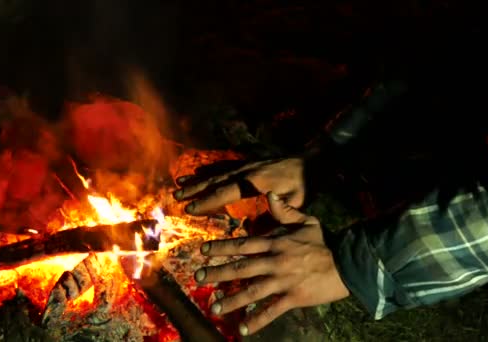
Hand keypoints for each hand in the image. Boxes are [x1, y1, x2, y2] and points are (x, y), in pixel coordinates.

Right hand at [174, 158, 305, 214]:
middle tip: (176, 196)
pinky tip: (199, 174)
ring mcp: (246, 165)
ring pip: (217, 173)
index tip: (190, 209)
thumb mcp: (294, 202)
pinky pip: (224, 167)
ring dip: (197, 179)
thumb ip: (273, 212)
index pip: (225, 192)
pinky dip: (209, 171)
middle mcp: (246, 171)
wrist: (312, 162)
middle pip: (215, 181)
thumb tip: (254, 227)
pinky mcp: (249, 163)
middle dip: (194, 189)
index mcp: (254, 182)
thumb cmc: (304, 185)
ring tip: (178, 183)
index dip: (207, 201)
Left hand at [194, 192, 348, 335]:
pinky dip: (257, 320)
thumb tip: (269, 195)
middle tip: (198, 278)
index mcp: (276, 242)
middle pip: (241, 268)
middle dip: (217, 273)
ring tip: (214, 307)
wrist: (347, 263)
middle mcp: (275, 261)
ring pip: (252, 291)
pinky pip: (272, 310)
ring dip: (231, 300)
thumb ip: (285, 210)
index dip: (222, 247)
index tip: (203, 251)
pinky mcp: (294, 298)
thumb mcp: (306, 221)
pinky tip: (243, 329)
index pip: (243, 244)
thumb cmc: (326, 242)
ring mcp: (283, 281)